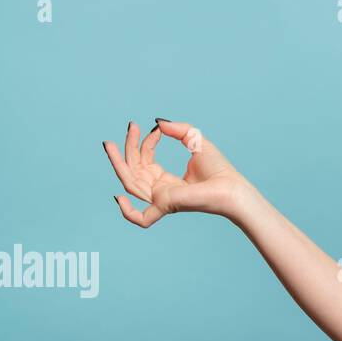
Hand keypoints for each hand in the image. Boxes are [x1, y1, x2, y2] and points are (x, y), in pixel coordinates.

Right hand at [102, 119, 255, 226]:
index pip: (146, 161)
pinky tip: (118, 197)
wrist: (231, 186)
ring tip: (110, 144)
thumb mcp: (197, 142)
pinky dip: (127, 211)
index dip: (147, 143)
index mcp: (166, 180)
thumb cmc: (219, 169)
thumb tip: (159, 123)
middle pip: (134, 170)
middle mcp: (160, 191)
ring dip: (118, 163)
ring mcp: (161, 200)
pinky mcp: (165, 207)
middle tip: (127, 127)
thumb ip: (180, 130)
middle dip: (127, 149)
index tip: (156, 128)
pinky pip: (140, 217)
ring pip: (130, 183)